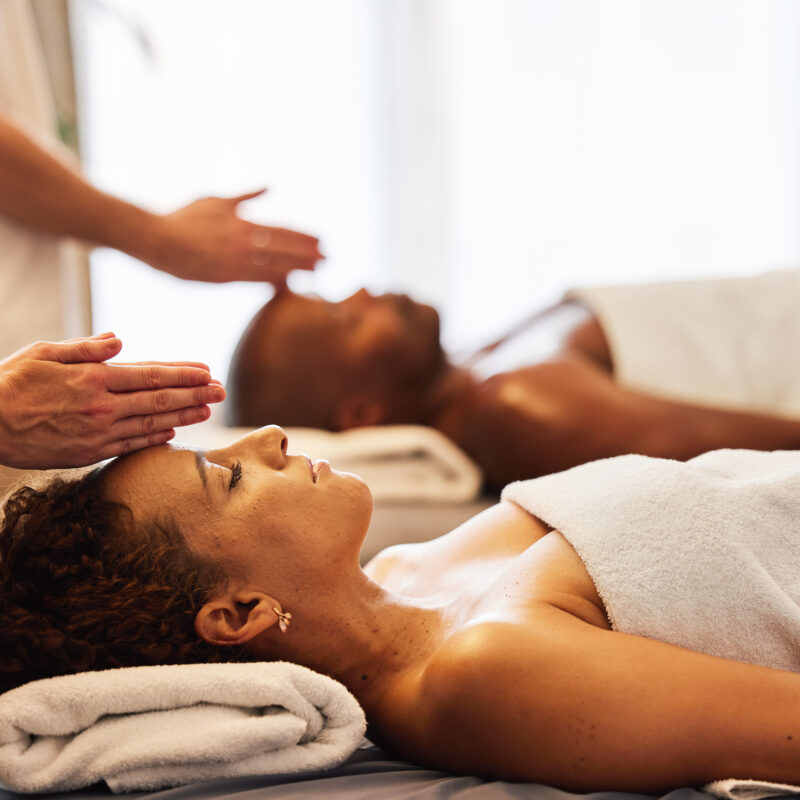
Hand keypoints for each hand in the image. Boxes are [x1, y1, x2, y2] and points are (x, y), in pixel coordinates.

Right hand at [0, 333, 225, 468]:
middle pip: (160, 400)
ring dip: (184, 416)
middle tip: (222, 390)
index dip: (182, 373)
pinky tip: (173, 432)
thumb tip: (120, 340)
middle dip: (195, 394)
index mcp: (93, 378)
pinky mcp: (88, 453)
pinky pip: (131, 445)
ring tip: (208, 410)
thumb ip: (87, 348)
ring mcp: (97, 433)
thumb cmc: (10, 382)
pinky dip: (155, 438)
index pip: (150, 375)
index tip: (206, 371)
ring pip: (151, 424)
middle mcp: (102, 406)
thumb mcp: (45, 352)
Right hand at [142, 189, 322, 284]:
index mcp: (241, 222)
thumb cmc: (184, 217)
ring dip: (298, 269)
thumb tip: (270, 186)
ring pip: (274, 267)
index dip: (303, 237)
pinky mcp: (224, 278)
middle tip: (328, 258)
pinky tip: (289, 283)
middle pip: (284, 249)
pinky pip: (256, 281)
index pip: (281, 230)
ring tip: (317, 271)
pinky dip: (275, 281)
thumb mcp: (216, 200)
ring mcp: (234, 262)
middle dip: (308, 254)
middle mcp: (242, 242)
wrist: (156, 239)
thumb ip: (245, 196)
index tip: (321, 241)